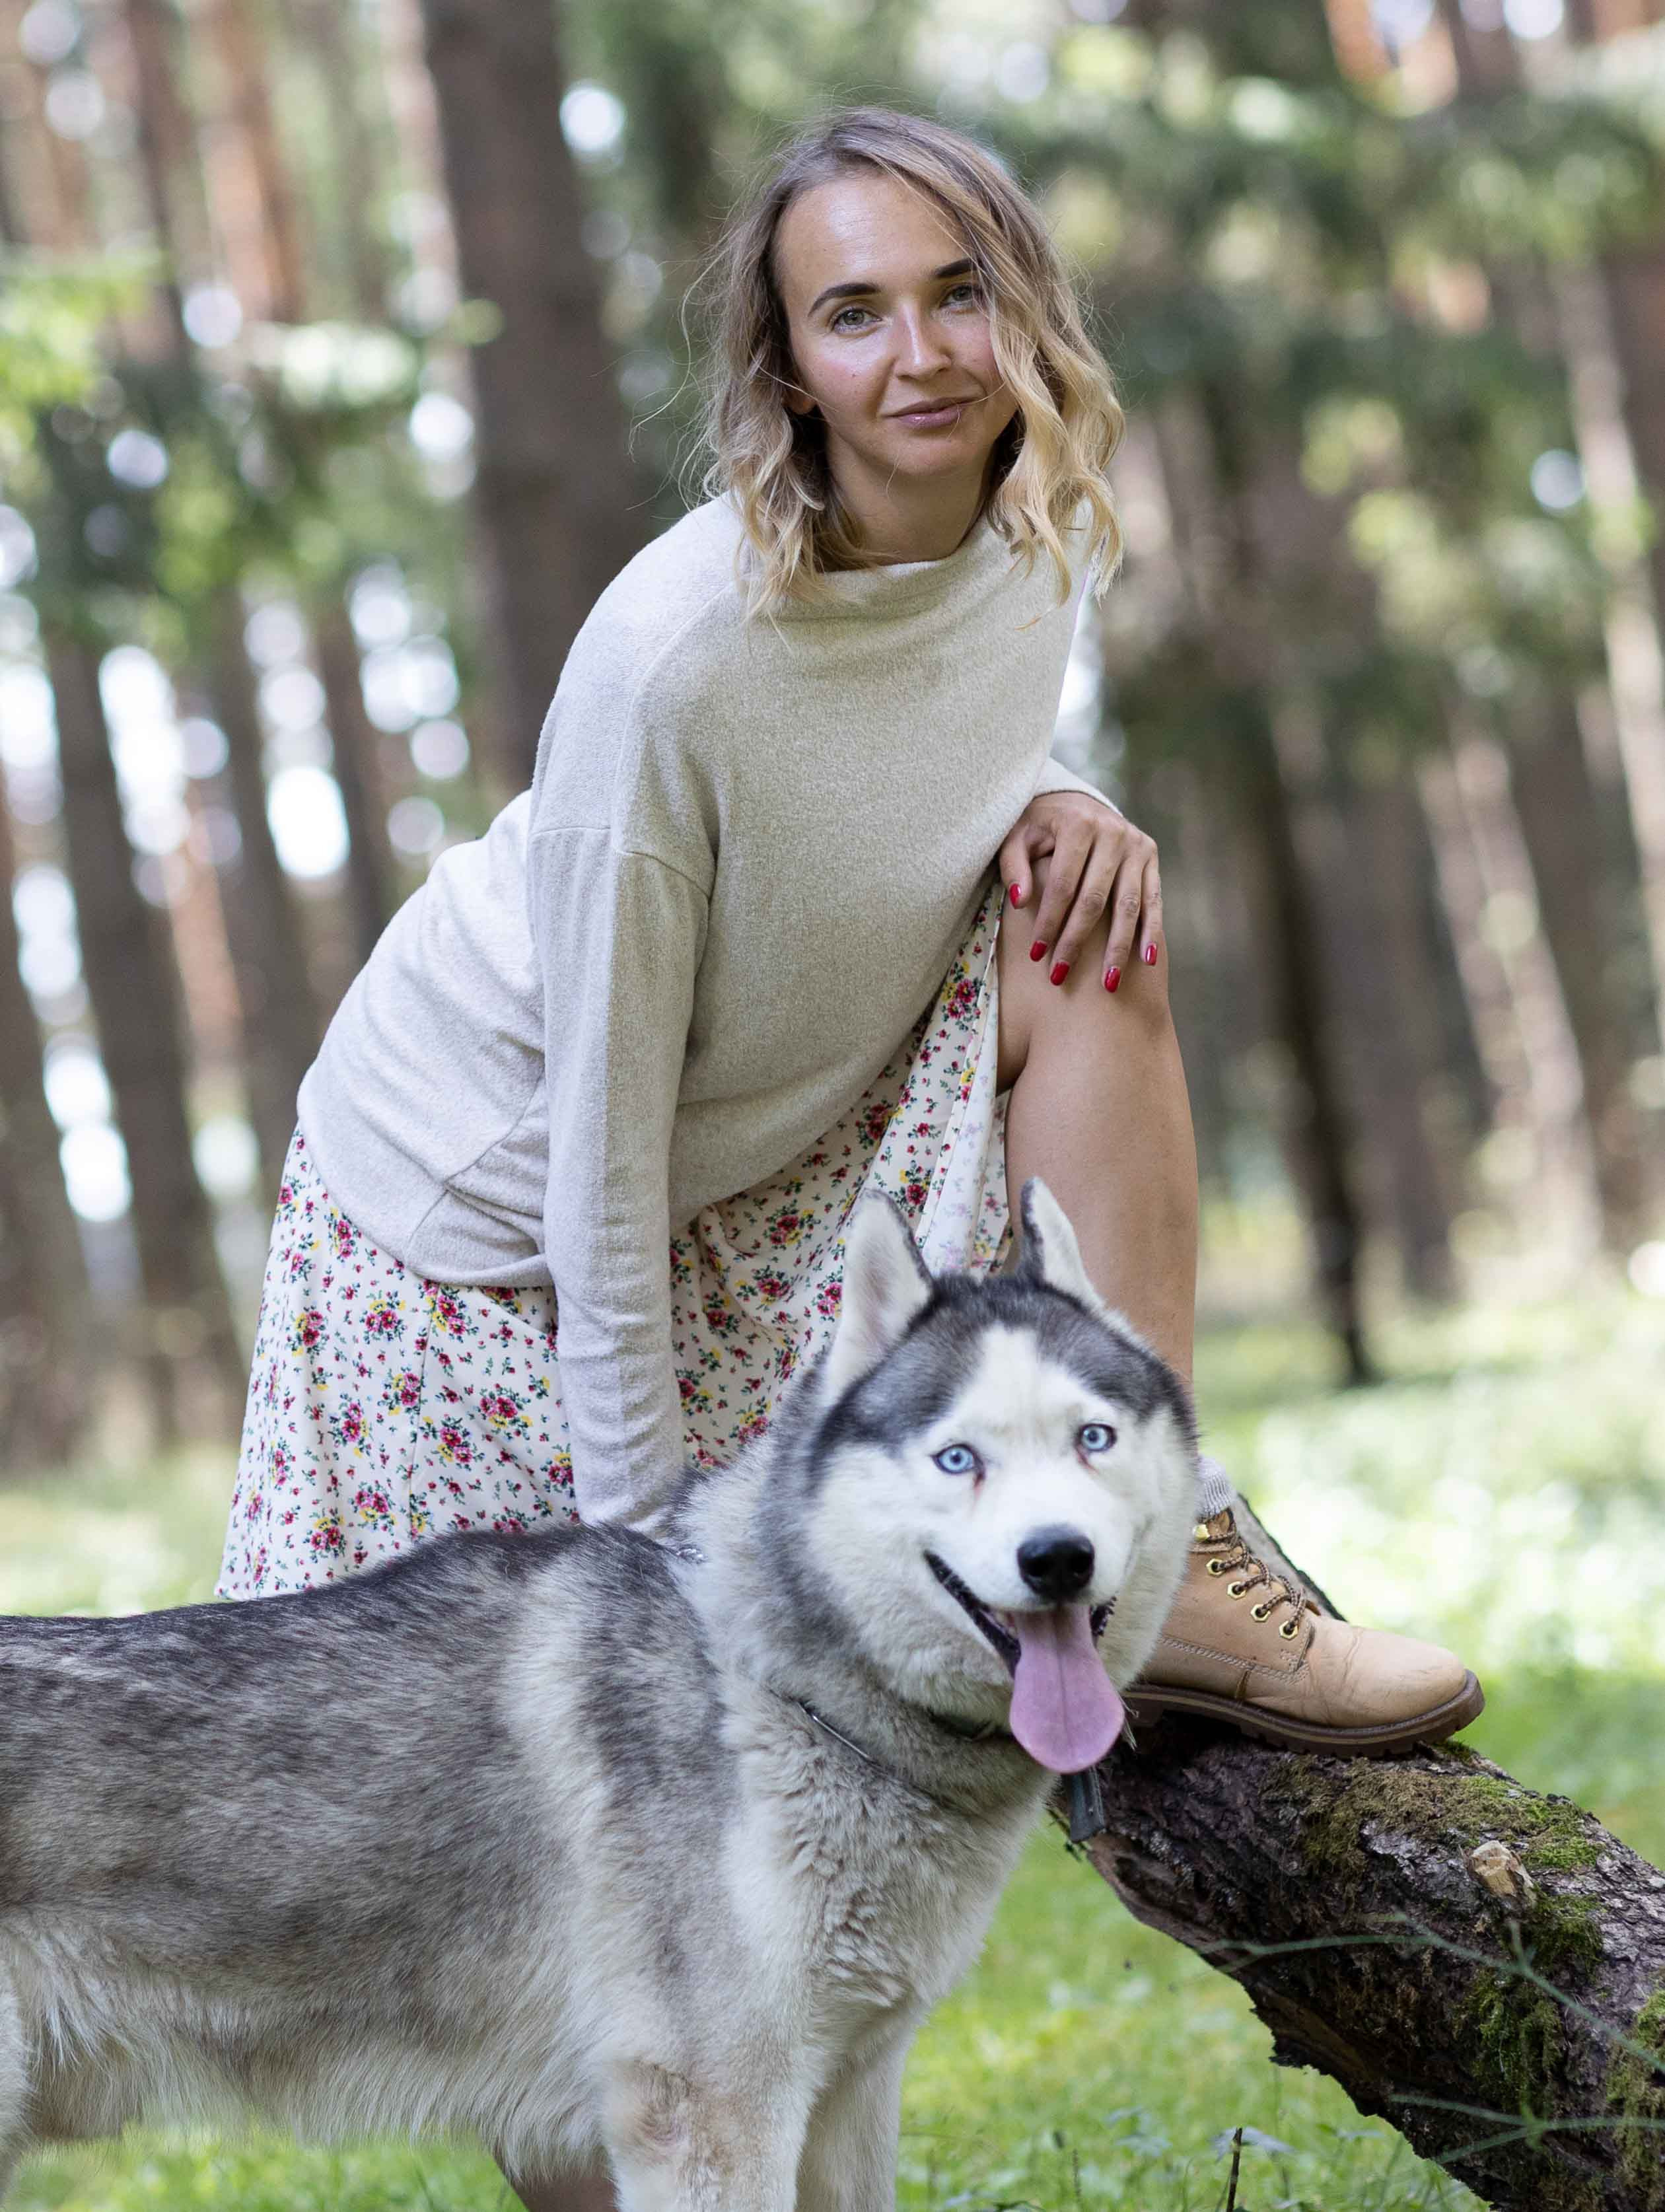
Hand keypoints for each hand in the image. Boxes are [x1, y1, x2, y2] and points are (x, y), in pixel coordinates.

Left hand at [997, 789, 1161, 991]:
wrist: (1076, 802)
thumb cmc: (1039, 827)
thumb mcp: (1017, 836)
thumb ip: (1013, 866)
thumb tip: (1020, 901)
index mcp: (1077, 824)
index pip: (1062, 885)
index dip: (1049, 922)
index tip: (1036, 955)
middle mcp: (1112, 833)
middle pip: (1093, 899)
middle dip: (1076, 941)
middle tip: (1060, 976)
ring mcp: (1136, 845)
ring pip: (1127, 905)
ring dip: (1118, 947)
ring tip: (1107, 983)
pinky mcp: (1151, 856)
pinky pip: (1153, 899)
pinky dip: (1151, 931)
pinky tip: (1147, 960)